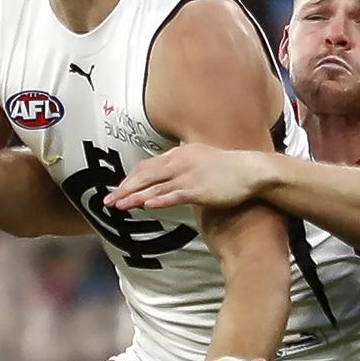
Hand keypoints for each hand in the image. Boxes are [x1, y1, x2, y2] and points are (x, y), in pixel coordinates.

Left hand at [104, 143, 265, 211]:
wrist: (251, 170)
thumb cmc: (227, 168)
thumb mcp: (199, 158)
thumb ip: (182, 164)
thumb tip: (168, 174)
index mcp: (179, 154)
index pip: (147, 166)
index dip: (130, 179)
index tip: (117, 190)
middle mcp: (180, 162)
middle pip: (145, 176)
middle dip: (124, 189)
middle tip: (107, 201)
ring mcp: (189, 176)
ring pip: (155, 187)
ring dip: (134, 198)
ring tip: (118, 206)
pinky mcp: (200, 190)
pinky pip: (175, 195)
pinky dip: (159, 200)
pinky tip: (146, 206)